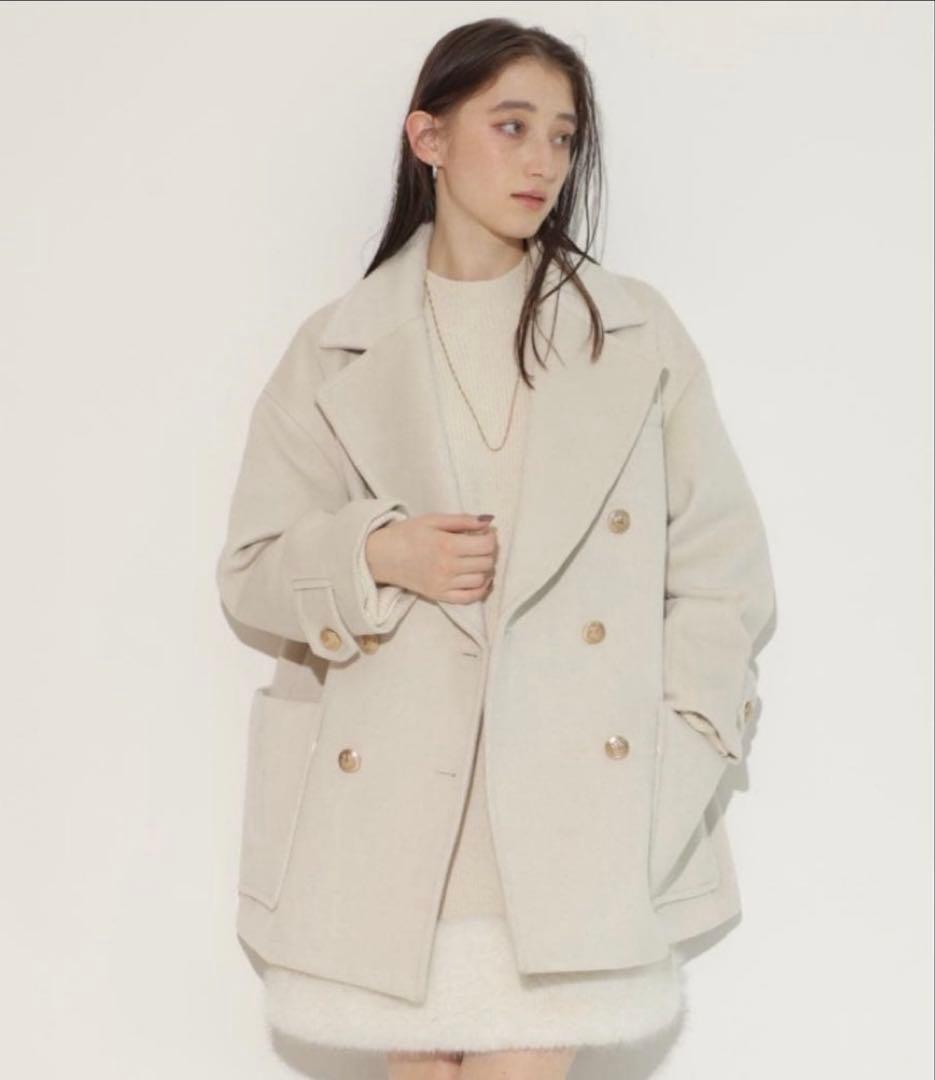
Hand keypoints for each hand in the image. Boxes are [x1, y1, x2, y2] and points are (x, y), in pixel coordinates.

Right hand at [365, 513, 497, 603]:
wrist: (381, 556)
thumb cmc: (406, 534)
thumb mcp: (433, 520)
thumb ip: (462, 520)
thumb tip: (489, 520)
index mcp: (447, 545)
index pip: (486, 546)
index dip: (491, 538)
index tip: (485, 533)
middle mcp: (448, 567)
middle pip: (486, 562)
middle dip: (489, 551)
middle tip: (480, 544)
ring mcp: (444, 584)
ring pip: (482, 579)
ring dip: (486, 568)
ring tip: (477, 559)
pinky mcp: (440, 596)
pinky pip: (470, 597)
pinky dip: (481, 589)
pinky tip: (479, 578)